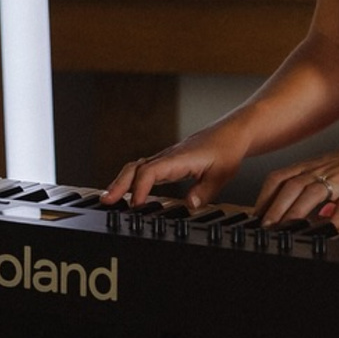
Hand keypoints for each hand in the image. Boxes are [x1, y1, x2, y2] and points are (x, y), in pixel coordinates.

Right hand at [103, 126, 245, 211]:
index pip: (150, 171)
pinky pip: (144, 169)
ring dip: (121, 182)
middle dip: (119, 184)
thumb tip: (189, 205)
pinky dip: (132, 180)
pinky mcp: (168, 162)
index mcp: (178, 158)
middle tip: (105, 201)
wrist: (233, 132)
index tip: (135, 205)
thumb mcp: (222, 173)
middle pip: (136, 168)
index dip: (140, 188)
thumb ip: (205, 191)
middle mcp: (168, 157)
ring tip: (108, 199)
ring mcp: (166, 159)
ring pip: (137, 168)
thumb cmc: (227, 149)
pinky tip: (126, 192)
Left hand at [255, 130, 338, 228]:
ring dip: (295, 213)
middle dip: (274, 208)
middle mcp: (323, 169)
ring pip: (312, 193)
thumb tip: (302, 212)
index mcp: (313, 165)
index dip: (264, 196)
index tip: (255, 214)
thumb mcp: (331, 170)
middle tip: (264, 227)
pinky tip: (327, 230)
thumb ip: (314, 187)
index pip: (280, 177)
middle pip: (291, 186)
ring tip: (285, 230)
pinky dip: (334, 217)